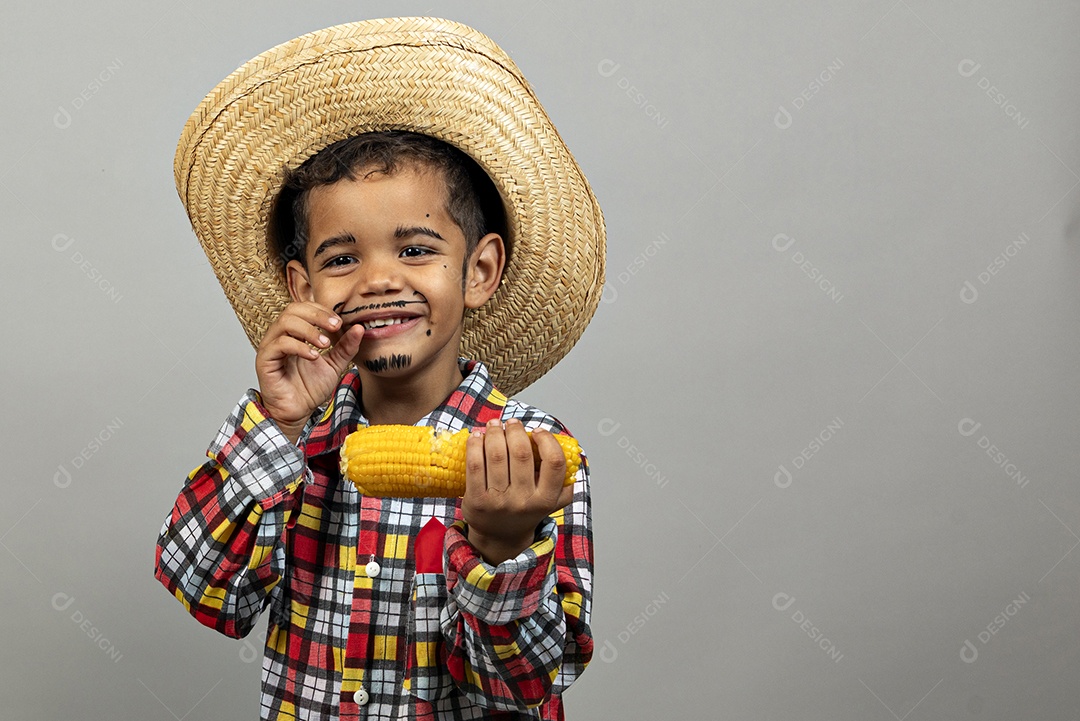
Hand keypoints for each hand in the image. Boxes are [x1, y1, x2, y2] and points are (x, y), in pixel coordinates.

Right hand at [254, 301, 363, 443]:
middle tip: (335, 326)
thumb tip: (359, 328)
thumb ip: (346, 347)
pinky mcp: (264, 360)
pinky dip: (299, 347)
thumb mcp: (334, 364)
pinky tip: (313, 356)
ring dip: (309, 330)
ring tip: (325, 344)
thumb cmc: (310, 388)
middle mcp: (280, 335)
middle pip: (293, 309)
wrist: (298, 411)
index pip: (304, 308)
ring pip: (285, 322)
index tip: (339, 322)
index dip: (322, 310)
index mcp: (294, 333)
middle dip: (317, 315)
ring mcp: (270, 346)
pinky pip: (279, 344)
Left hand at [462, 418, 574, 564]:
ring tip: (494, 425)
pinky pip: (475, 465)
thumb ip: (564, 483)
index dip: (547, 441)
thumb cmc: (525, 511)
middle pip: (521, 453)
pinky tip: (477, 436)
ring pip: (496, 455)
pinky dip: (475, 445)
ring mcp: (498, 501)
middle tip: (512, 422)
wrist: (499, 538)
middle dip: (515, 430)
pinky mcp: (476, 500)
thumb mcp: (551, 503)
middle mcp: (523, 501)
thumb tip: (574, 455)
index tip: (538, 431)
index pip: (554, 463)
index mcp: (545, 499)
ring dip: (494, 433)